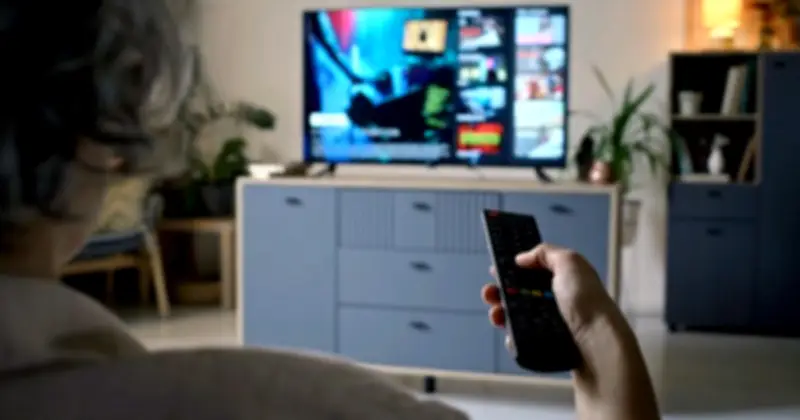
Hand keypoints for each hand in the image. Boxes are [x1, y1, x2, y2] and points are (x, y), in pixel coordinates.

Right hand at [481, 243, 616, 346]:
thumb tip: (521, 258)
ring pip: (518, 316)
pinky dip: (512, 335)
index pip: (533, 271)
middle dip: (501, 291)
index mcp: (563, 279)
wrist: (597, 343)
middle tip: (489, 293)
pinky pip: (523, 338)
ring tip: (496, 315)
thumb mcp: (569, 262)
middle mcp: (557, 300)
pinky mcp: (547, 344)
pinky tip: (509, 334)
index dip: (513, 269)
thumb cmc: (585, 299)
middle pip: (521, 293)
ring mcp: (551, 323)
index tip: (495, 271)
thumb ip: (545, 253)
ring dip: (501, 313)